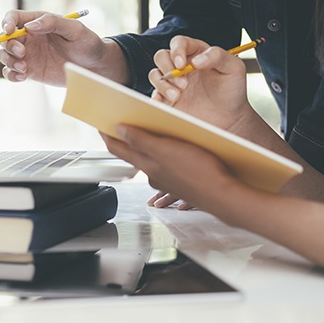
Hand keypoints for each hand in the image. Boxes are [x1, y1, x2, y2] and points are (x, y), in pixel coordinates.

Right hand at [0, 10, 116, 85]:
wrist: (94, 67)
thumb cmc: (87, 43)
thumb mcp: (74, 29)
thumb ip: (52, 23)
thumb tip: (29, 26)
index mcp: (38, 23)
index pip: (14, 17)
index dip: (7, 22)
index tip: (9, 31)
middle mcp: (30, 38)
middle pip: (6, 38)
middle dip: (9, 46)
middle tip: (23, 54)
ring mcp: (29, 55)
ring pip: (5, 56)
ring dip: (9, 61)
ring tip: (24, 69)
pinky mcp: (30, 71)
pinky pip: (11, 73)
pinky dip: (11, 75)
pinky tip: (22, 77)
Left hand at [101, 126, 237, 210]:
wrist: (223, 196)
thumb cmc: (198, 172)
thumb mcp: (165, 149)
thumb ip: (140, 140)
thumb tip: (119, 131)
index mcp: (146, 164)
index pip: (118, 149)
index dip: (107, 136)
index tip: (100, 126)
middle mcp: (153, 174)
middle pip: (133, 155)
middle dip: (125, 141)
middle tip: (120, 128)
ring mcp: (167, 180)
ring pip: (151, 163)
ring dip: (147, 151)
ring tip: (149, 136)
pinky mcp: (182, 183)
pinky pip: (168, 170)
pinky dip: (166, 161)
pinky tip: (176, 154)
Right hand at [149, 36, 253, 133]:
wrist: (228, 117)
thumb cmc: (232, 90)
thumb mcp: (234, 68)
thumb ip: (218, 56)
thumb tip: (196, 60)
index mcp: (196, 53)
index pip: (179, 43)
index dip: (177, 50)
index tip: (182, 64)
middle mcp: (181, 66)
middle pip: (161, 56)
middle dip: (168, 68)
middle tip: (184, 84)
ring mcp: (172, 82)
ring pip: (155, 75)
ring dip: (162, 85)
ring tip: (177, 96)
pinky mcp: (167, 98)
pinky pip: (153, 94)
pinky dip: (155, 98)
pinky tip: (165, 102)